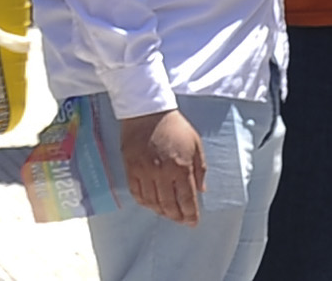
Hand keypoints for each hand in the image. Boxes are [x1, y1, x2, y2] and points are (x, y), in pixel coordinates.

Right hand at [118, 107, 206, 224]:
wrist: (147, 110)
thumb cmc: (174, 126)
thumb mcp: (196, 143)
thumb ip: (200, 169)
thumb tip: (201, 190)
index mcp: (181, 167)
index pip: (187, 200)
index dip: (190, 215)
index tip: (193, 221)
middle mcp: (162, 172)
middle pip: (169, 206)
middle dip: (177, 217)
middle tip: (181, 220)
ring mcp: (144, 171)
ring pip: (152, 203)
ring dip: (161, 212)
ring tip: (167, 213)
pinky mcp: (131, 168)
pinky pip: (136, 193)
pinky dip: (144, 202)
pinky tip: (150, 202)